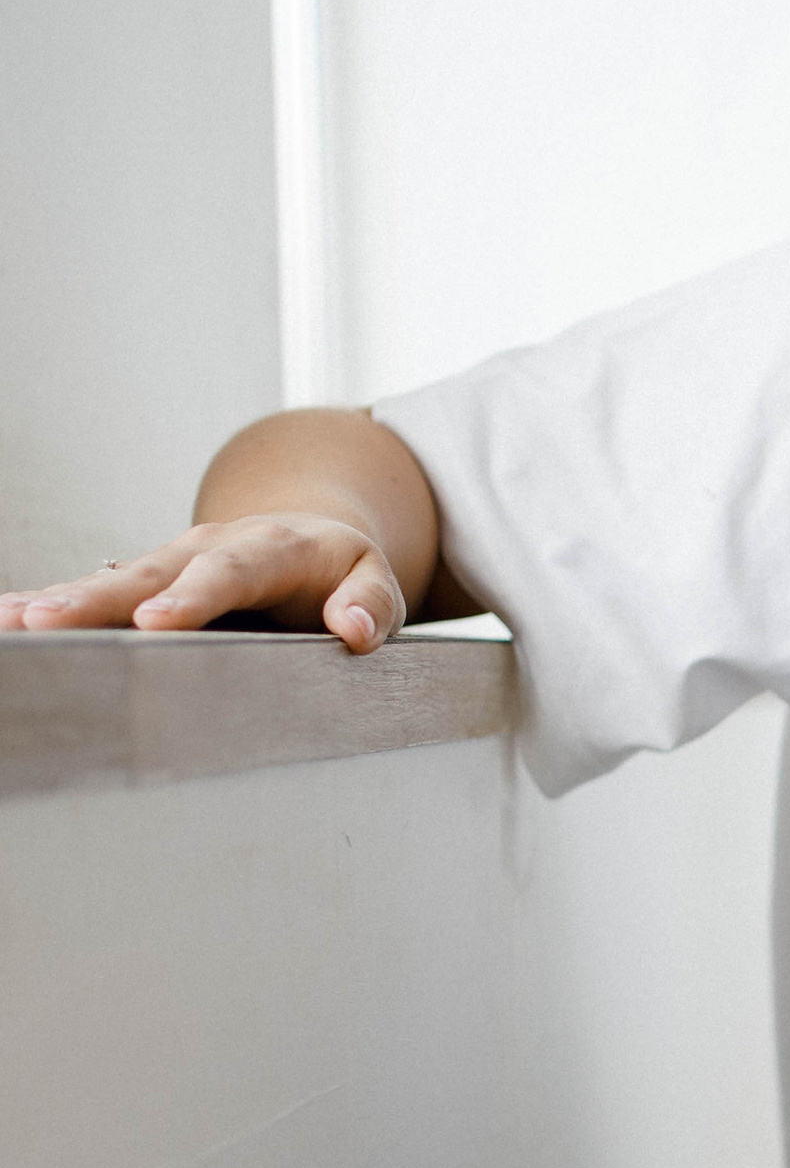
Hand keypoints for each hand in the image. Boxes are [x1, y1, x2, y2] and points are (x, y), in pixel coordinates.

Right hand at [0, 508, 406, 652]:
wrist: (309, 536)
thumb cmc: (342, 571)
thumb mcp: (376, 581)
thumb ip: (373, 604)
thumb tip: (353, 630)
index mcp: (270, 547)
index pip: (230, 572)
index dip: (192, 597)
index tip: (154, 622)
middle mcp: (210, 547)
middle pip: (151, 575)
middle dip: (99, 601)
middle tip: (47, 622)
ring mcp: (173, 562)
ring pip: (112, 582)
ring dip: (60, 601)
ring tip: (12, 622)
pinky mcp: (148, 581)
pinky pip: (99, 593)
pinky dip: (54, 604)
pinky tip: (11, 620)